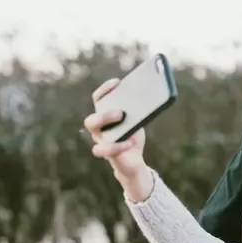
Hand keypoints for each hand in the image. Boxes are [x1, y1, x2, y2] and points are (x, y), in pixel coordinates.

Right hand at [82, 78, 150, 200]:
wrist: (134, 160)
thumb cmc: (133, 136)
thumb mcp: (137, 122)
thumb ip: (137, 111)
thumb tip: (149, 97)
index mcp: (104, 115)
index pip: (99, 99)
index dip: (105, 89)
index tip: (118, 82)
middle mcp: (98, 128)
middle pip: (92, 117)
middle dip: (105, 112)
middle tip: (121, 111)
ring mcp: (100, 141)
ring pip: (92, 130)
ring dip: (105, 121)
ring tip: (121, 118)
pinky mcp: (107, 154)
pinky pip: (103, 149)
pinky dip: (117, 145)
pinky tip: (130, 142)